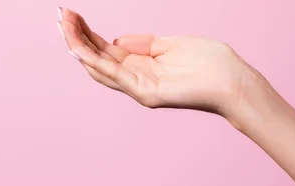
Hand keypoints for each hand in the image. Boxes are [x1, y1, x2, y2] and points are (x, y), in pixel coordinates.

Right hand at [57, 7, 264, 114]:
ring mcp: (138, 87)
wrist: (234, 80)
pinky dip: (94, 61)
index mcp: (140, 65)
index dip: (87, 33)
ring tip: (64, 25)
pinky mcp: (145, 93)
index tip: (72, 15)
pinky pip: (114, 75)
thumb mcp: (170, 44)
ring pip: (99, 66)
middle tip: (60, 16)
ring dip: (79, 46)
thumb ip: (143, 43)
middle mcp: (135, 78)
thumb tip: (116, 39)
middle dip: (76, 36)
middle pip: (96, 57)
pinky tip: (79, 47)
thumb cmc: (210, 63)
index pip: (105, 49)